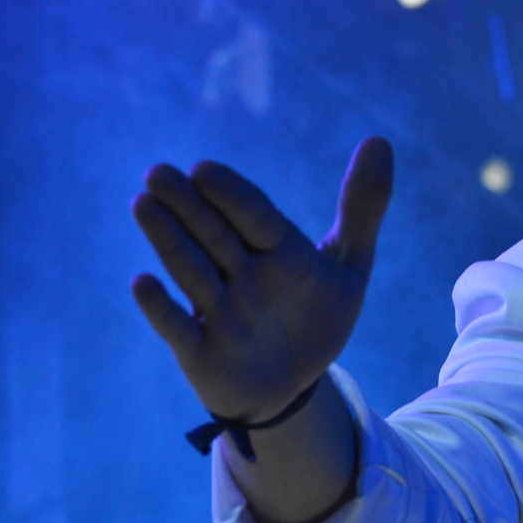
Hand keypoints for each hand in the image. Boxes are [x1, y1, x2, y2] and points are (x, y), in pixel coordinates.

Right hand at [131, 138, 393, 423]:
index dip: (232, 194)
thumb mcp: (348, 263)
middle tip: (157, 173)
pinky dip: (161, 308)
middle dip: (187, 206)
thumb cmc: (317, 315)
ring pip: (193, 271)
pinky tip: (143, 283)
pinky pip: (178, 328)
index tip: (204, 169)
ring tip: (144, 204)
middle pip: (214, 235)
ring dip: (169, 241)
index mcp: (279, 249)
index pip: (255, 216)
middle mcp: (241, 274)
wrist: (293, 383)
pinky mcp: (199, 350)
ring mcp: (218, 311)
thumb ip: (363, 207)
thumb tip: (379, 139)